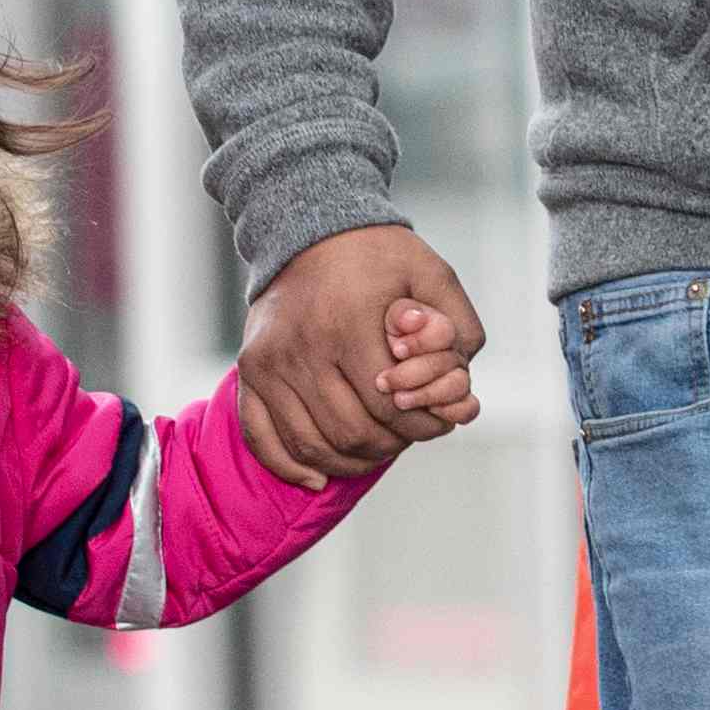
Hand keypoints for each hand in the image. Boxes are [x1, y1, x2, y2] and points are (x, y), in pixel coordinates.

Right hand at [235, 224, 483, 484]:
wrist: (307, 230)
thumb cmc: (379, 257)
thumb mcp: (433, 275)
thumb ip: (458, 331)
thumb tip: (459, 391)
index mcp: (348, 322)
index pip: (390, 405)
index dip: (422, 425)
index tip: (436, 420)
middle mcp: (302, 345)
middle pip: (352, 433)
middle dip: (390, 445)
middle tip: (407, 435)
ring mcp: (269, 360)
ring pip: (312, 445)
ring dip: (350, 462)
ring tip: (375, 449)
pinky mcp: (250, 370)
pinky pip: (261, 436)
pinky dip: (290, 467)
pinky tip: (317, 478)